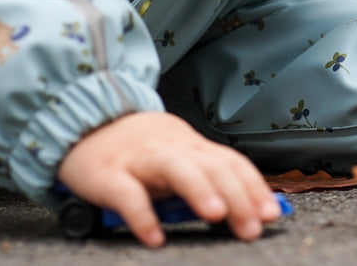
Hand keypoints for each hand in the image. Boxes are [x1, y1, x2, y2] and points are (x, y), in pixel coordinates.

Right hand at [57, 111, 280, 246]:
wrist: (85, 119)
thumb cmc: (138, 149)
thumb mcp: (177, 156)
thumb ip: (205, 177)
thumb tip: (246, 208)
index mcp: (189, 145)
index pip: (229, 161)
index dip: (253, 186)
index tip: (271, 212)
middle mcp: (170, 148)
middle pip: (210, 164)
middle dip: (236, 194)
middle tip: (253, 225)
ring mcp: (138, 159)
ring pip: (174, 167)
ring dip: (198, 189)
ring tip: (216, 215)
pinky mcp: (107, 174)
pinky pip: (127, 193)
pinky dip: (142, 214)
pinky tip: (154, 236)